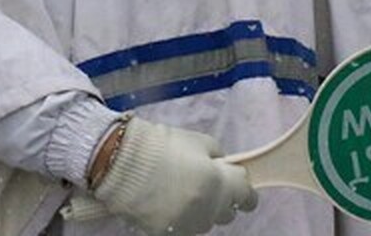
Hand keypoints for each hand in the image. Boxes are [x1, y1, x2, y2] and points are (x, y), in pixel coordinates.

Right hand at [92, 118, 257, 235]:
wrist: (123, 163)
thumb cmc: (165, 146)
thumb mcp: (202, 143)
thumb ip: (219, 159)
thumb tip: (224, 168)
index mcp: (222, 186)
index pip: (247, 198)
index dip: (245, 190)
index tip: (240, 185)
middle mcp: (208, 211)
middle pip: (227, 212)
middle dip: (223, 199)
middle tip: (210, 183)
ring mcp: (187, 224)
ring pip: (205, 222)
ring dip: (203, 209)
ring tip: (186, 190)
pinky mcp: (166, 233)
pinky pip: (184, 226)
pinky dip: (182, 216)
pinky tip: (170, 200)